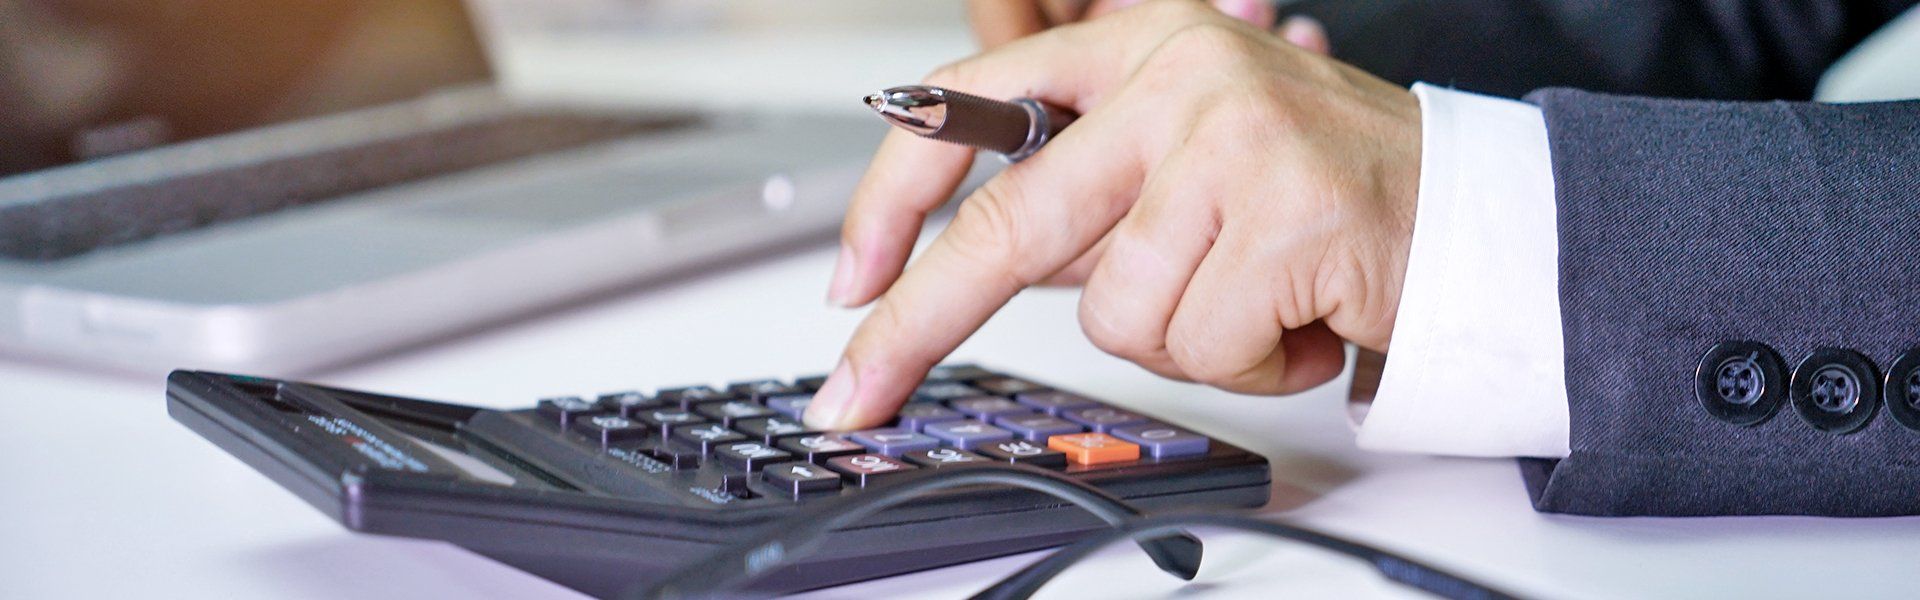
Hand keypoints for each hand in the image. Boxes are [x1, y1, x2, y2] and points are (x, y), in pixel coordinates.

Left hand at [805, 0, 1420, 429]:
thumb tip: (963, 270)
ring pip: (1116, 312)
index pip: (972, 107)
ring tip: (1257, 303)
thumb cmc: (1325, 197)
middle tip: (857, 394)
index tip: (849, 279)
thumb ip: (1088, 202)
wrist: (1481, 217)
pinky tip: (1299, 320)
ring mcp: (1232, 140)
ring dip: (1183, 341)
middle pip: (1008, 223)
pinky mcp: (1284, 214)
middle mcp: (1177, 75)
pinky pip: (1200, 343)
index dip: (892, 198)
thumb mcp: (1187, 166)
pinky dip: (1247, 365)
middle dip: (918, 323)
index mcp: (1138, 50)